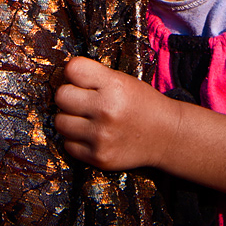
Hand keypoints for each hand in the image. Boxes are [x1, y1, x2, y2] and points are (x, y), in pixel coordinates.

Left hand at [54, 55, 178, 171]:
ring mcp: (101, 136)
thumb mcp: (122, 81)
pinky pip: (68, 145)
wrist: (165, 134)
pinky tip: (90, 135)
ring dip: (69, 119)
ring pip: (60, 122)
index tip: (80, 79)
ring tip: (84, 118)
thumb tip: (62, 78)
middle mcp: (105, 109)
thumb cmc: (141, 103)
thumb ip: (94, 77)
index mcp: (113, 85)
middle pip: (61, 96)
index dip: (73, 73)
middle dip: (69, 96)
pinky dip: (75, 140)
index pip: (73, 69)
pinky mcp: (98, 157)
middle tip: (80, 100)